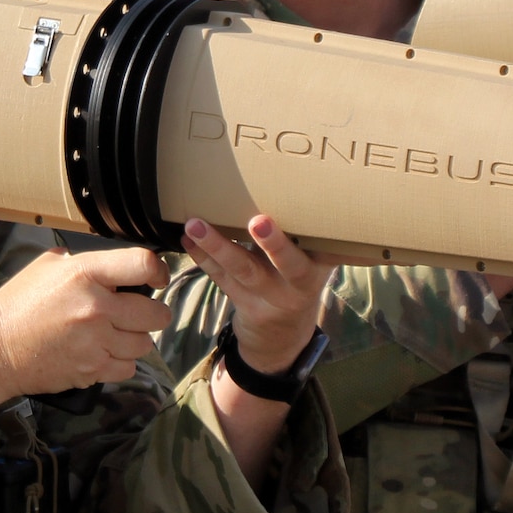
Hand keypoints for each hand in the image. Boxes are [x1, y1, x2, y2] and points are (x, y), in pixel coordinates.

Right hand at [0, 247, 169, 398]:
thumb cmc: (17, 306)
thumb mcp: (47, 266)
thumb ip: (85, 263)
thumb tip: (116, 267)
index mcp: (85, 274)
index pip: (143, 264)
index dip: (157, 270)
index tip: (155, 277)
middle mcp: (95, 308)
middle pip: (156, 313)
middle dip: (151, 312)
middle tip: (137, 312)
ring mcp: (95, 342)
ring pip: (145, 343)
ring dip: (135, 339)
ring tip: (115, 333)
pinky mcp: (91, 371)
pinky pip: (128, 367)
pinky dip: (120, 362)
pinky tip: (102, 353)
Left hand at [182, 216, 340, 377]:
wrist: (283, 332)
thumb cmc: (296, 274)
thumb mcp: (313, 258)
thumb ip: (306, 230)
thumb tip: (298, 180)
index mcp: (320, 264)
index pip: (325, 248)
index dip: (320, 234)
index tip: (311, 216)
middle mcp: (299, 283)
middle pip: (288, 264)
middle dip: (273, 243)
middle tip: (259, 222)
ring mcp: (270, 296)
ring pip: (244, 270)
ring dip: (218, 245)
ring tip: (196, 224)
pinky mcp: (243, 302)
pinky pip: (221, 278)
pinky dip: (203, 257)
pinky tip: (187, 239)